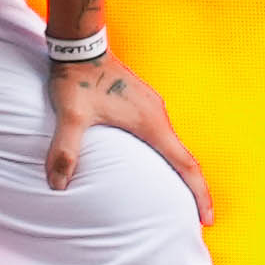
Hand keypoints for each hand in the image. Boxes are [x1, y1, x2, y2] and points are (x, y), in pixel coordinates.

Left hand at [47, 56, 213, 223]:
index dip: (199, 194)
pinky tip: (155, 162)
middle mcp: (158, 115)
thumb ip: (65, 150)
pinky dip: (166, 154)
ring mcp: (151, 106)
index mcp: (151, 124)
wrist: (79, 45)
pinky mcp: (141, 101)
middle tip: (198, 217)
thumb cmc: (77, 79)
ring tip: (179, 196)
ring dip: (180, 170)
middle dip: (194, 188)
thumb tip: (56, 185)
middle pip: (185, 158)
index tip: (208, 219)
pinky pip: (161, 133)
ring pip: (173, 145)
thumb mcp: (71, 115)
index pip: (186, 165)